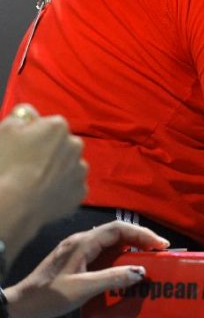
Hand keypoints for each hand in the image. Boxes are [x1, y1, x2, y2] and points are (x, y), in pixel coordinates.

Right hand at [0, 104, 87, 260]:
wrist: (13, 205)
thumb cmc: (5, 165)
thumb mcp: (4, 130)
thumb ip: (20, 115)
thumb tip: (28, 113)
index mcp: (58, 126)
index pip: (48, 125)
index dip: (33, 136)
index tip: (21, 147)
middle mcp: (76, 145)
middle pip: (61, 145)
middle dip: (48, 152)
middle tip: (26, 165)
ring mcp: (80, 170)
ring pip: (67, 166)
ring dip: (56, 170)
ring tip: (33, 182)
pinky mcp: (80, 192)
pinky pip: (70, 187)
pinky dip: (59, 190)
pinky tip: (42, 195)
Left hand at [4, 221, 169, 317]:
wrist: (20, 305)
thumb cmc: (49, 296)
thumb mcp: (83, 288)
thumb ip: (113, 278)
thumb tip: (141, 271)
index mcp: (83, 242)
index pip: (119, 229)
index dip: (143, 234)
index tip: (160, 245)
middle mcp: (81, 240)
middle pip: (117, 232)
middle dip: (140, 239)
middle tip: (159, 251)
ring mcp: (77, 248)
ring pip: (110, 241)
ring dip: (130, 247)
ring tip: (146, 258)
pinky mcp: (75, 259)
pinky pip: (103, 251)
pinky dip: (119, 255)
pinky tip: (124, 266)